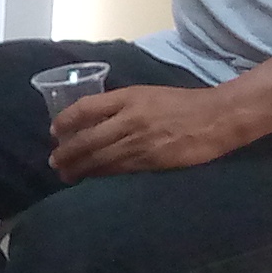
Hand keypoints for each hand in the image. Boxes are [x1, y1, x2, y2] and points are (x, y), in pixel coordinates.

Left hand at [47, 82, 255, 178]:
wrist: (217, 117)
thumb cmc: (183, 103)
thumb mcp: (148, 94)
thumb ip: (122, 105)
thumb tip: (94, 121)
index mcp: (129, 97)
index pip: (86, 108)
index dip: (66, 121)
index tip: (54, 131)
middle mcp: (130, 118)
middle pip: (88, 139)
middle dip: (67, 153)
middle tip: (54, 162)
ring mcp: (140, 141)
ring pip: (100, 158)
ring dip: (79, 168)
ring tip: (66, 174)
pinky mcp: (151, 161)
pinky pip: (119, 169)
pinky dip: (101, 174)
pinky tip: (91, 178)